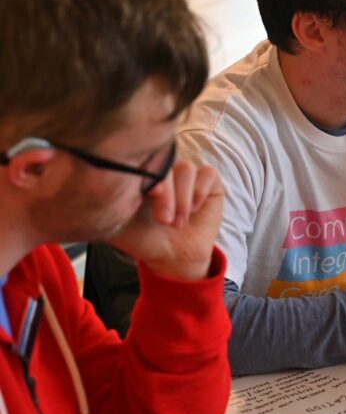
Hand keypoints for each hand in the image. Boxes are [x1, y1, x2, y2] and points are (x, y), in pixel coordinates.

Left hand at [109, 158, 223, 280]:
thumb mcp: (113, 217)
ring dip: (182, 200)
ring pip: (186, 169)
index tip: (145, 195)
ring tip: (177, 223)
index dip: (145, 172)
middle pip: (166, 160)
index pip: (143, 156)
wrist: (170, 257)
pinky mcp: (209, 180)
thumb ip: (100, 197)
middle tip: (163, 220)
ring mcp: (186, 172)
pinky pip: (207, 174)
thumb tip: (68, 176)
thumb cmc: (142, 238)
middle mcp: (164, 167)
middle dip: (165, 192)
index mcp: (140, 170)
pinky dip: (199, 193)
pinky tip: (193, 211)